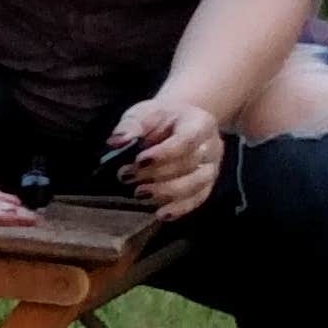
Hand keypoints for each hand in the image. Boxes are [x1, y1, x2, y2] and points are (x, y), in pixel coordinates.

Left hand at [105, 88, 224, 216]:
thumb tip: (116, 142)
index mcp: (199, 123)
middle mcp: (212, 146)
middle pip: (189, 164)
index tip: (139, 161)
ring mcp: (211, 167)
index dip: (164, 153)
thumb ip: (131, 126)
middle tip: (127, 176)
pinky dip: (180, 208)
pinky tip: (161, 214)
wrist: (179, 122)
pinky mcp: (207, 184)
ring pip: (196, 185)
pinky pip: (198, 199)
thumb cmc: (160, 118)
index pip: (187, 140)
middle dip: (156, 174)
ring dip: (165, 192)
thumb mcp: (144, 113)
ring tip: (139, 193)